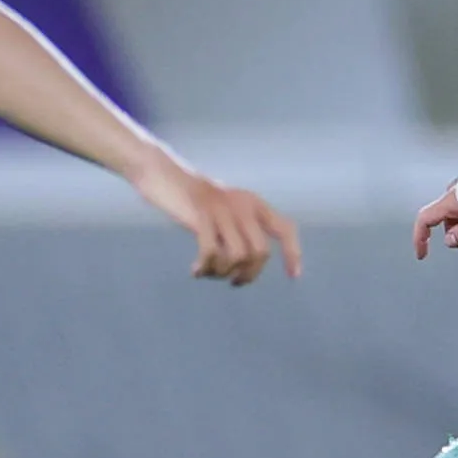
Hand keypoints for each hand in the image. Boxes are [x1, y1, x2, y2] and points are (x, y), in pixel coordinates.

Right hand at [138, 164, 301, 284]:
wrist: (163, 175)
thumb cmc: (193, 201)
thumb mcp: (225, 212)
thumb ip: (239, 232)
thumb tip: (247, 266)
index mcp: (253, 203)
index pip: (285, 228)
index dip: (292, 253)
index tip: (293, 276)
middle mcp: (243, 205)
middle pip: (260, 253)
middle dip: (249, 275)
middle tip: (233, 282)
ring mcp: (223, 210)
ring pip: (238, 257)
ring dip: (222, 273)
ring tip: (208, 272)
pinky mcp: (201, 216)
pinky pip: (212, 252)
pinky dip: (205, 268)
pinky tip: (195, 271)